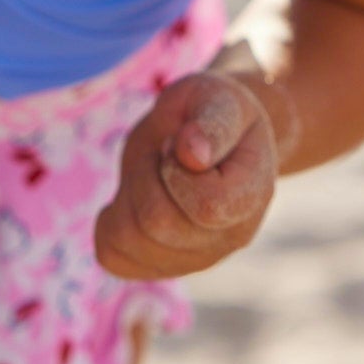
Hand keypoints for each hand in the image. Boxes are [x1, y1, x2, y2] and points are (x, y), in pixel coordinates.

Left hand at [94, 72, 277, 280]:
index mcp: (253, 195)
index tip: (180, 140)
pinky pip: (111, 254)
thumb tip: (193, 155)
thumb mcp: (220, 98)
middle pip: (157, 223)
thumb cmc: (216, 111)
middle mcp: (230, 238)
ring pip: (129, 240)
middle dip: (145, 174)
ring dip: (127, 192)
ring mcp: (196, 259)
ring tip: (152, 171)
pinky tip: (135, 196)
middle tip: (163, 151)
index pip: (207, 207)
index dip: (177, 170)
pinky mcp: (159, 266)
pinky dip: (110, 219)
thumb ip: (213, 123)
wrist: (213, 135)